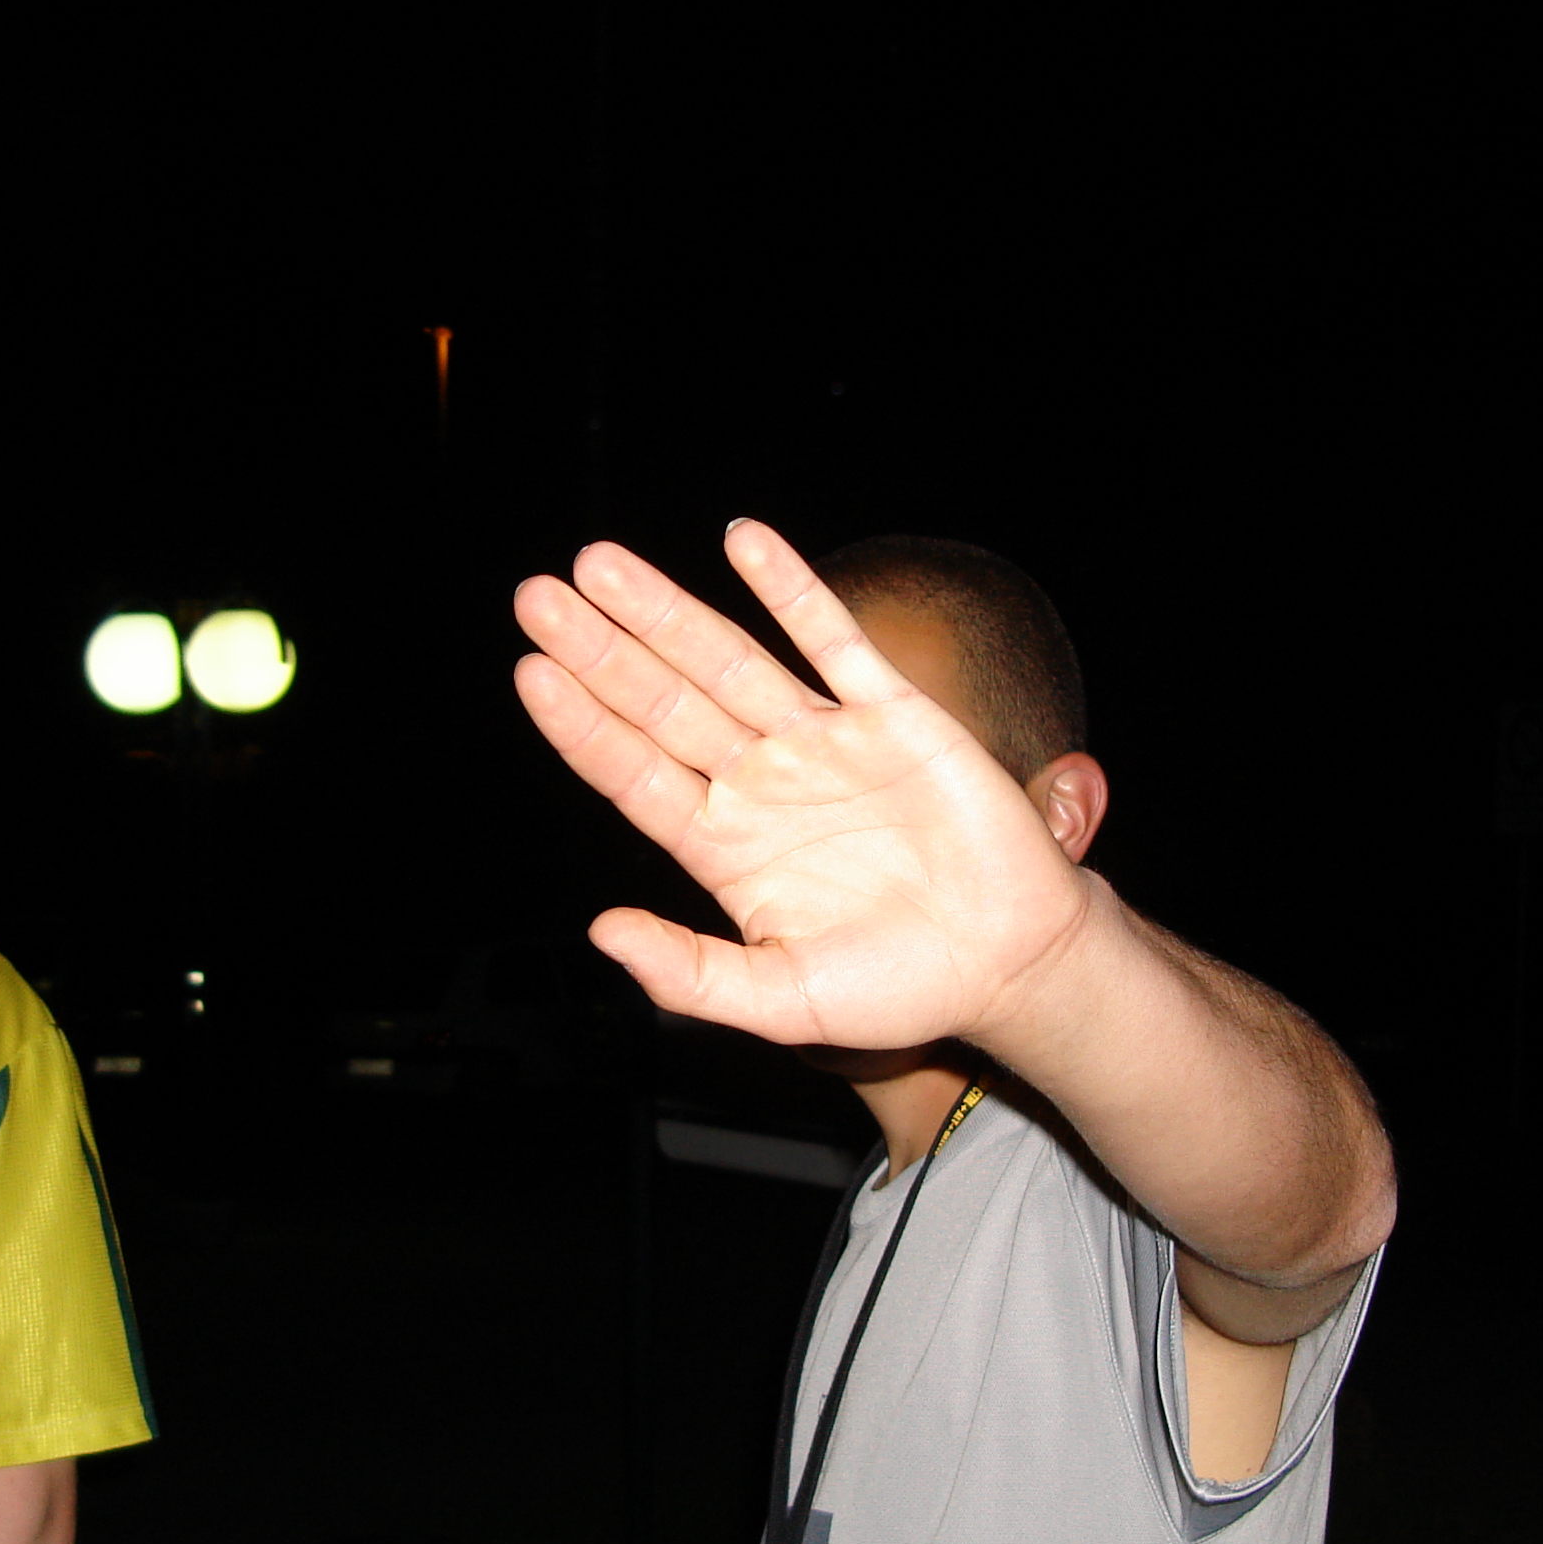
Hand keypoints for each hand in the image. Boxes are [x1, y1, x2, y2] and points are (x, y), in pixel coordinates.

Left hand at [513, 521, 1092, 1049]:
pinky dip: (789, 588)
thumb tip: (601, 932)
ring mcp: (823, 741)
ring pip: (728, 659)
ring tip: (599, 562)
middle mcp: (762, 782)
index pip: (635, 773)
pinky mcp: (893, 714)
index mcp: (726, 846)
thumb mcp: (785, 1001)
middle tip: (536, 596)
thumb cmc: (899, 988)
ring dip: (665, 609)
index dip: (584, 725)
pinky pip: (833, 639)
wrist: (1011, 961)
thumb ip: (693, 973)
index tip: (531, 673)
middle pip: (663, 703)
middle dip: (601, 649)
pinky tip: (742, 542)